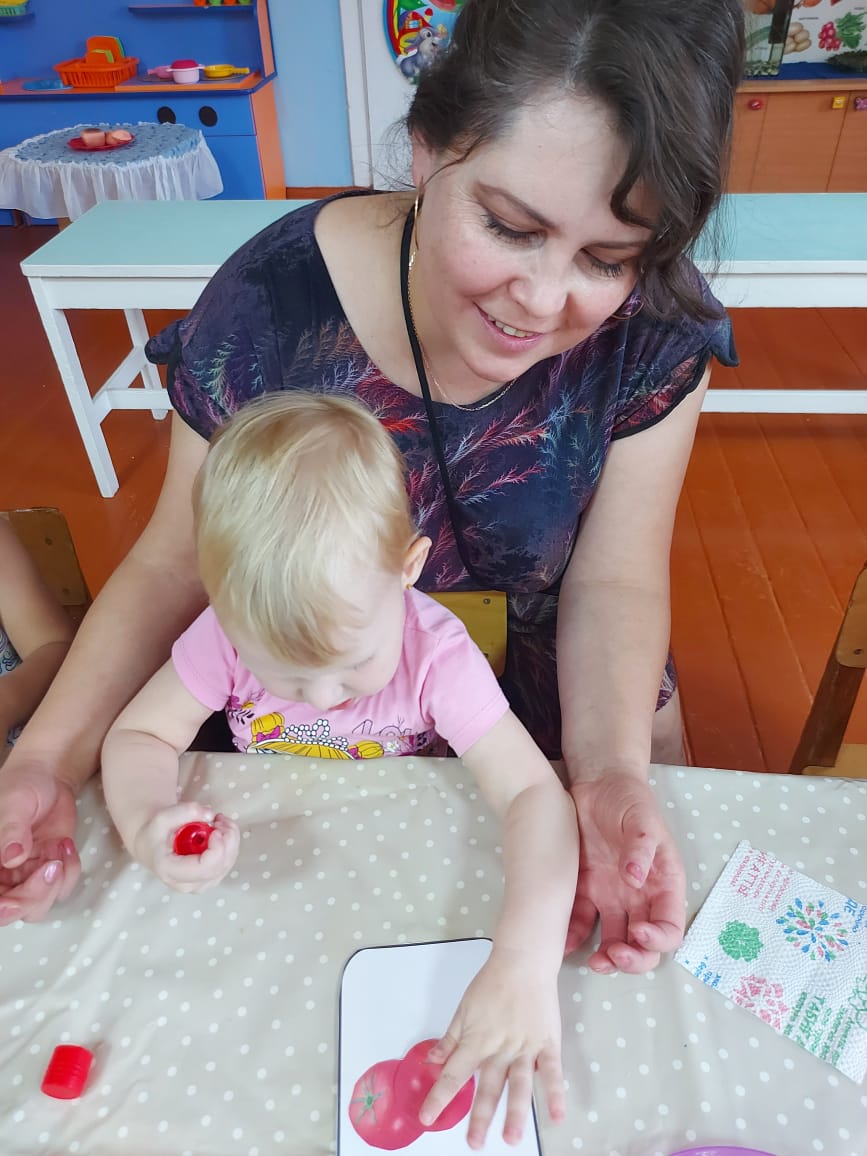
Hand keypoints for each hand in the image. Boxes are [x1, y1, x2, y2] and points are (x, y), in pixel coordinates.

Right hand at [0, 763, 80, 924]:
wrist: (48, 777)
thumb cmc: (22, 786)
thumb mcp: (14, 804)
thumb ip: (10, 831)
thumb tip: (11, 857)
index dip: (1, 909)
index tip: (14, 903)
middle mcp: (3, 875)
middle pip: (15, 909)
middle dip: (35, 895)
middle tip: (51, 866)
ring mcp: (27, 875)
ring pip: (39, 904)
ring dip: (55, 882)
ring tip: (58, 846)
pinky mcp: (51, 869)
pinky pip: (63, 886)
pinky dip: (70, 870)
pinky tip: (65, 843)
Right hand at [131, 803, 238, 891]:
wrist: (153, 845)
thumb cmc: (157, 833)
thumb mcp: (163, 817)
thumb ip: (185, 811)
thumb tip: (210, 815)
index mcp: (170, 871)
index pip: (203, 868)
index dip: (217, 848)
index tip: (215, 828)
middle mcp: (186, 884)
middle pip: (219, 867)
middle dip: (227, 839)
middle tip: (219, 819)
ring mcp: (199, 885)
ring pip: (227, 865)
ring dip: (231, 840)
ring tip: (219, 822)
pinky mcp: (209, 880)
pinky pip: (228, 863)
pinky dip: (230, 845)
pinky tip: (221, 831)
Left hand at [420, 948, 563, 1149]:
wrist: (522, 962)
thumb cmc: (490, 983)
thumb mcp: (464, 1009)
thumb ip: (450, 1039)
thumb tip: (432, 1061)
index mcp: (476, 1040)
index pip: (454, 1074)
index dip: (439, 1097)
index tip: (427, 1117)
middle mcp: (500, 1048)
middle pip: (488, 1087)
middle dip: (479, 1117)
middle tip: (473, 1143)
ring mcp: (525, 1047)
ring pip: (519, 1086)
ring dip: (515, 1113)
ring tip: (511, 1138)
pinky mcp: (547, 1043)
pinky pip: (552, 1071)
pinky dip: (556, 1093)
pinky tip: (556, 1115)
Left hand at [566, 770, 685, 971]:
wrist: (596, 784)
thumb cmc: (629, 799)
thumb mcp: (642, 818)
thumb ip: (641, 846)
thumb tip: (636, 878)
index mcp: (662, 884)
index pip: (670, 927)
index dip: (658, 939)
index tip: (638, 933)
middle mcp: (639, 898)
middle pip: (643, 945)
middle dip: (633, 959)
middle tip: (612, 956)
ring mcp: (610, 898)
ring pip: (613, 941)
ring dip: (607, 958)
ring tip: (593, 962)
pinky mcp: (584, 892)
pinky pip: (580, 923)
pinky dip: (573, 937)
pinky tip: (563, 942)